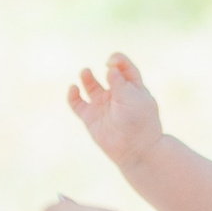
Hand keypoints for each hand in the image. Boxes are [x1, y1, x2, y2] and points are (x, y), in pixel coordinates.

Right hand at [66, 54, 163, 168]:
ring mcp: (103, 106)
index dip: (118, 60)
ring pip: (91, 86)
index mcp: (133, 88)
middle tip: (107, 66)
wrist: (135, 150)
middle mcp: (117, 95)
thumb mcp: (132, 98)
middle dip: (107, 68)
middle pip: (109, 75)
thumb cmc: (139, 122)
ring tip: (85, 71)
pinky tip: (73, 88)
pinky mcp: (90, 118)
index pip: (125, 67)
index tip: (111, 63)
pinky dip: (72, 95)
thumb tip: (110, 68)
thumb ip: (119, 83)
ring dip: (87, 77)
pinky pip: (77, 104)